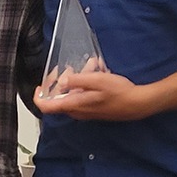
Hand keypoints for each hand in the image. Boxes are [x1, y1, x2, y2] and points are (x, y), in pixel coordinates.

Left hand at [34, 70, 153, 121]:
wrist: (138, 104)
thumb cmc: (119, 93)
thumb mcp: (96, 80)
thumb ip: (77, 80)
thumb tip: (62, 82)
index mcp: (74, 105)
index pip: (47, 107)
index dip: (38, 96)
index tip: (39, 85)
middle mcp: (78, 111)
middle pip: (60, 98)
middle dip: (62, 81)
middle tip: (67, 69)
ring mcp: (87, 111)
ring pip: (74, 93)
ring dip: (78, 79)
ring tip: (90, 65)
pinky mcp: (95, 108)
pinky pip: (84, 94)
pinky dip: (87, 83)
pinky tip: (98, 71)